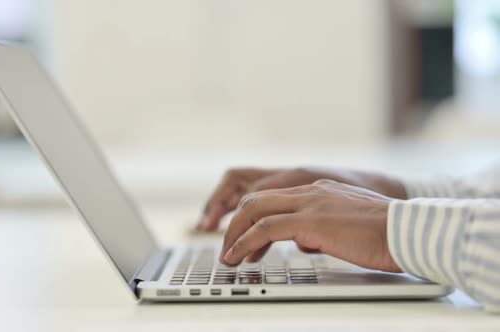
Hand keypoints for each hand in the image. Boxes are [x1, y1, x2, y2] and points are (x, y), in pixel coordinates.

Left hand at [219, 179, 401, 272]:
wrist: (410, 232)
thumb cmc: (386, 234)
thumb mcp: (346, 227)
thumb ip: (321, 228)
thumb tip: (304, 242)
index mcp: (318, 190)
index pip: (273, 197)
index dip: (253, 217)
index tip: (244, 237)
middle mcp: (310, 191)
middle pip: (256, 199)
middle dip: (236, 224)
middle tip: (228, 246)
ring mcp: (309, 203)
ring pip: (254, 210)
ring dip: (234, 234)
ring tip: (227, 256)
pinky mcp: (311, 221)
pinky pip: (264, 229)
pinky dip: (244, 242)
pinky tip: (237, 256)